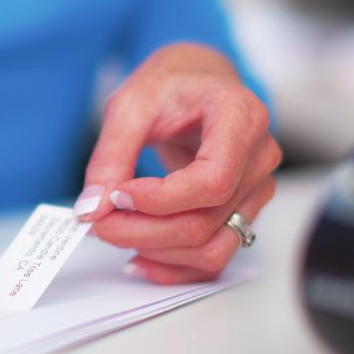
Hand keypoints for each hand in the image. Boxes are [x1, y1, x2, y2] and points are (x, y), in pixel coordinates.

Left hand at [74, 43, 280, 282]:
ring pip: (211, 247)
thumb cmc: (171, 88)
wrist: (197, 87)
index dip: (160, 200)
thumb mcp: (131, 104)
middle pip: (205, 220)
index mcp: (242, 117)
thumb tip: (92, 207)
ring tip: (115, 233)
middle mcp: (260, 157)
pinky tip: (138, 258)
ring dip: (156, 252)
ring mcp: (256, 190)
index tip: (117, 196)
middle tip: (98, 222)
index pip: (211, 180)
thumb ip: (110, 155)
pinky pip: (214, 258)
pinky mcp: (243, 214)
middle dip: (143, 230)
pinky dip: (173, 267)